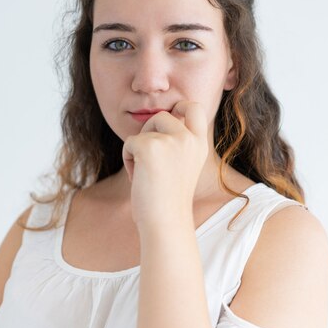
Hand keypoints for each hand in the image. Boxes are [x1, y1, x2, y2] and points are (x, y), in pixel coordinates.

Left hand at [122, 100, 208, 229]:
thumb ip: (176, 144)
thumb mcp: (181, 167)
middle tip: (148, 158)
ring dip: (138, 149)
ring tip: (145, 174)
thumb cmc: (168, 202)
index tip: (172, 113)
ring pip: (144, 130)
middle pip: (162, 116)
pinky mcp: (149, 146)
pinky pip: (129, 142)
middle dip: (149, 131)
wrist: (165, 222)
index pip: (194, 108)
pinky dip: (128, 159)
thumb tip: (157, 121)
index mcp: (199, 144)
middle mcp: (188, 139)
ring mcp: (171, 140)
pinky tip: (138, 178)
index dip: (181, 105)